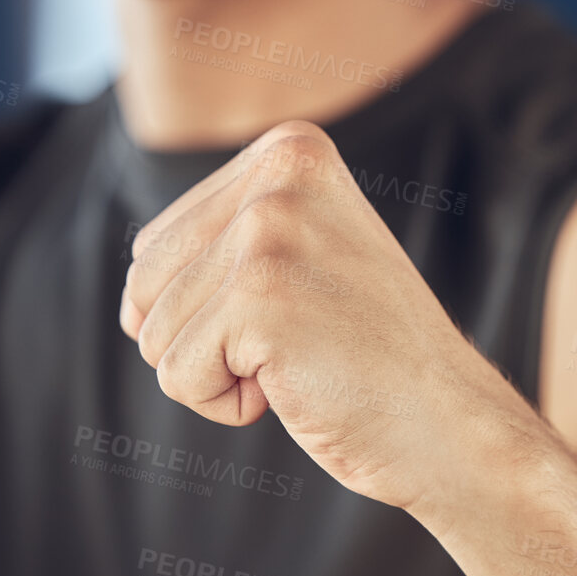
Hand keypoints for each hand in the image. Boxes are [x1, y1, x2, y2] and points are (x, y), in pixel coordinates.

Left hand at [120, 120, 516, 512]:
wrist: (449, 426)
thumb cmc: (367, 357)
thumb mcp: (302, 262)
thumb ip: (223, 245)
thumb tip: (128, 301)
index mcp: (290, 149)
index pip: (158, 242)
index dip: (205, 307)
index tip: (295, 310)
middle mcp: (279, 173)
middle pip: (144, 280)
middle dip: (199, 338)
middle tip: (295, 344)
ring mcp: (270, 232)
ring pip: (153, 332)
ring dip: (216, 373)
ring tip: (300, 362)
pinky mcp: (261, 299)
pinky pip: (176, 376)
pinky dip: (224, 405)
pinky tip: (294, 389)